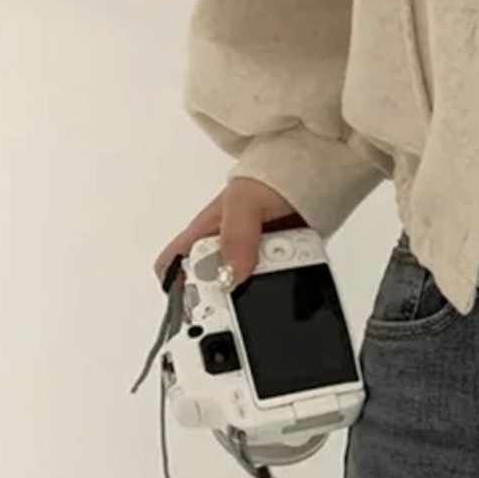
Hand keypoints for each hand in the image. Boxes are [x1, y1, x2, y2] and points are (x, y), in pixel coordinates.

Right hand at [153, 178, 302, 292]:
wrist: (308, 174)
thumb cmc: (270, 178)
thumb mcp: (246, 201)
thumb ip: (236, 235)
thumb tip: (232, 273)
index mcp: (203, 233)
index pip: (170, 266)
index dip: (177, 290)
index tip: (198, 304)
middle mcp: (222, 248)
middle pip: (207, 289)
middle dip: (223, 300)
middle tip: (240, 302)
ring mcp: (248, 256)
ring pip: (242, 289)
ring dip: (257, 294)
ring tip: (273, 283)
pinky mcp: (274, 262)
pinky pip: (273, 283)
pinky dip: (281, 285)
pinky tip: (293, 277)